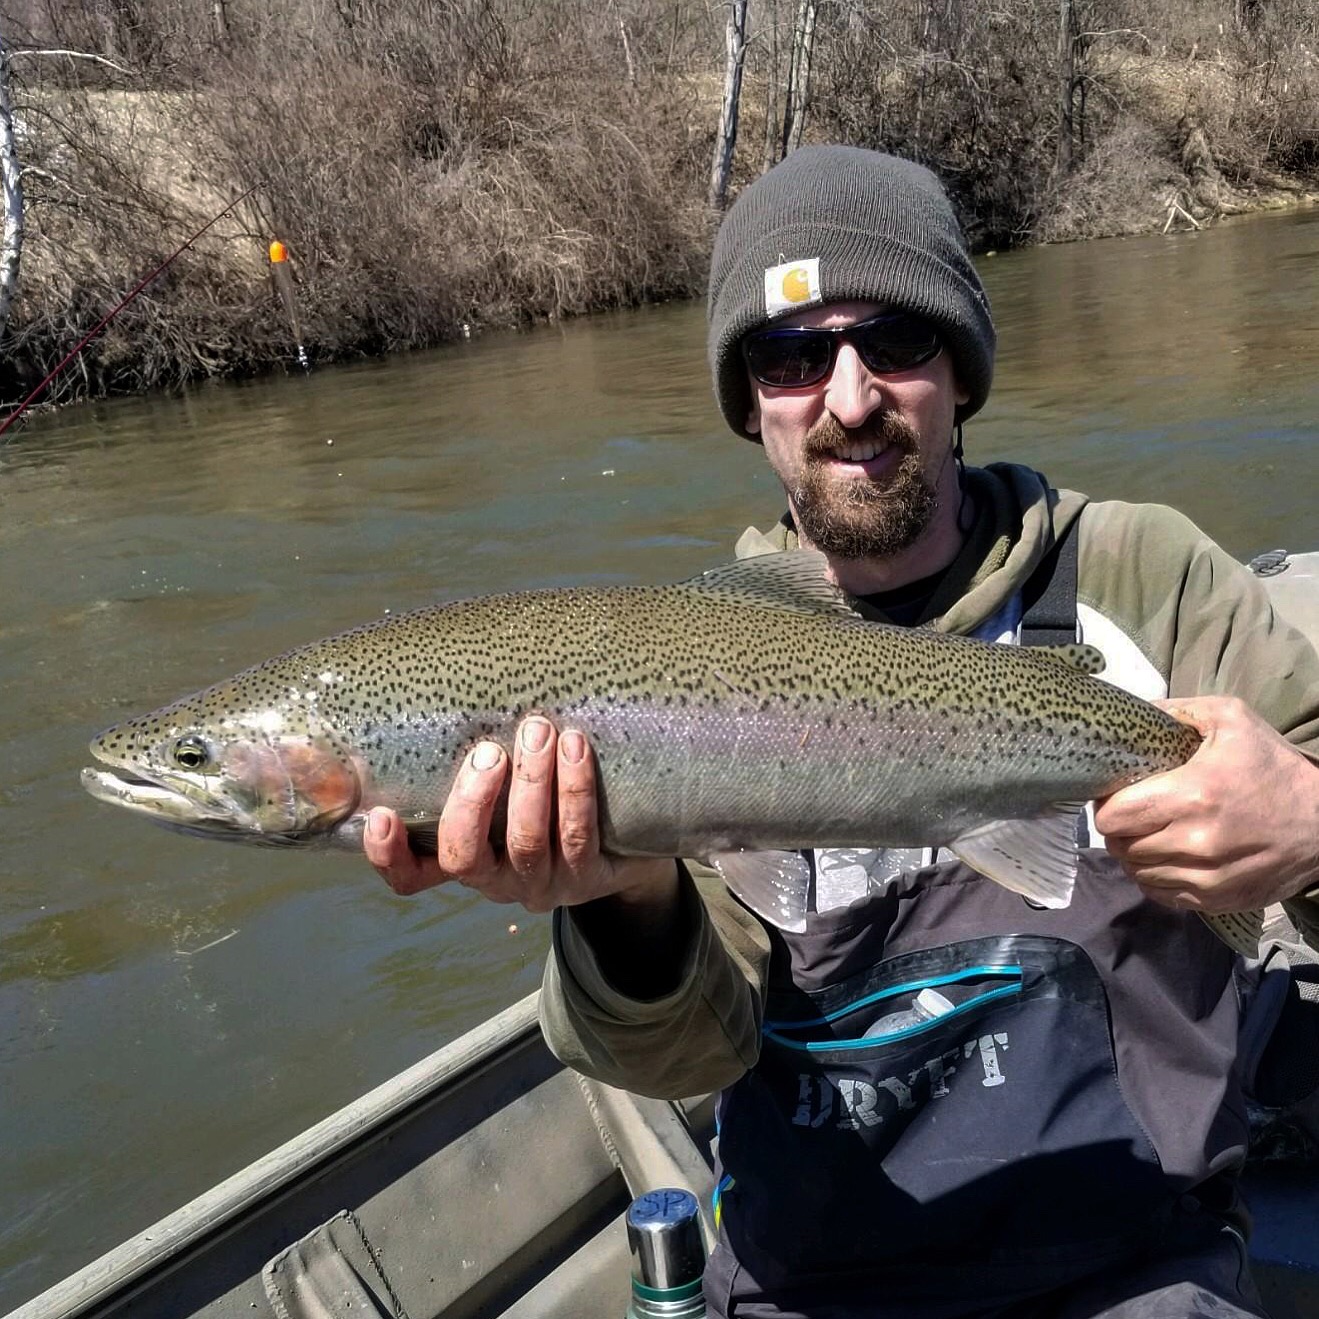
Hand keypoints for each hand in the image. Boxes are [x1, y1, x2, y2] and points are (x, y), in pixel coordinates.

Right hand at [363, 716, 678, 913]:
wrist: (627, 836)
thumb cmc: (549, 793)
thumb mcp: (507, 784)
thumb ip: (476, 753)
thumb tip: (450, 676)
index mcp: (465, 858)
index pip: (410, 877)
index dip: (390, 855)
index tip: (382, 814)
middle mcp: (497, 880)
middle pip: (464, 858)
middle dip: (472, 802)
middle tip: (489, 752)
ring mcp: (543, 884)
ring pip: (526, 843)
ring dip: (530, 784)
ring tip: (538, 731)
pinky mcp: (590, 878)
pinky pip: (578, 835)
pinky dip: (574, 788)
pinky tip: (576, 746)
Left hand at [1095, 695, 1318, 912]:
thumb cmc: (1273, 767)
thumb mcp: (1231, 719)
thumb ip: (1175, 711)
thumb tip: (1129, 716)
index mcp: (1192, 794)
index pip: (1113, 816)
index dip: (1107, 805)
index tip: (1117, 795)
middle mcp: (1195, 842)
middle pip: (1119, 846)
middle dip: (1120, 829)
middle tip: (1135, 813)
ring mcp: (1207, 877)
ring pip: (1137, 872)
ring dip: (1136, 854)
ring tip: (1152, 834)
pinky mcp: (1216, 900)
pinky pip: (1161, 894)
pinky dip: (1156, 877)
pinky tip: (1169, 857)